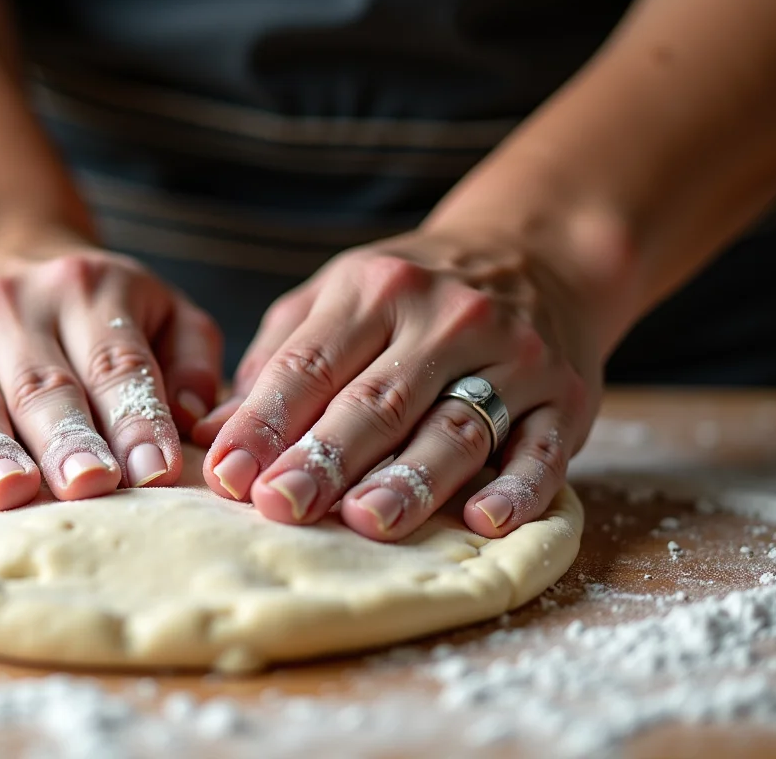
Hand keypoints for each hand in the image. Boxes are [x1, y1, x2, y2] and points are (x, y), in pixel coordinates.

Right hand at [0, 230, 220, 508]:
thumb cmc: (98, 316)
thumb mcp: (163, 312)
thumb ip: (191, 358)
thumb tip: (195, 417)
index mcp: (91, 291)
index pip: (119, 364)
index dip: (137, 419)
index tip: (156, 472)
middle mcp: (16, 304)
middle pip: (46, 385)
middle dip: (69, 438)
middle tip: (91, 485)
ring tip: (9, 491)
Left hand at [193, 228, 601, 540]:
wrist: (538, 253)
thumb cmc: (412, 294)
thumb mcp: (339, 298)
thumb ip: (278, 359)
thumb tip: (210, 429)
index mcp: (374, 291)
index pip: (310, 363)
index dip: (266, 420)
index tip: (225, 473)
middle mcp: (445, 318)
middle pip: (378, 399)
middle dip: (326, 455)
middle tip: (281, 505)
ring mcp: (512, 357)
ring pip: (456, 425)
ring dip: (411, 477)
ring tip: (367, 521)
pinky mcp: (565, 398)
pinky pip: (544, 449)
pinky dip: (517, 487)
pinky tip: (485, 521)